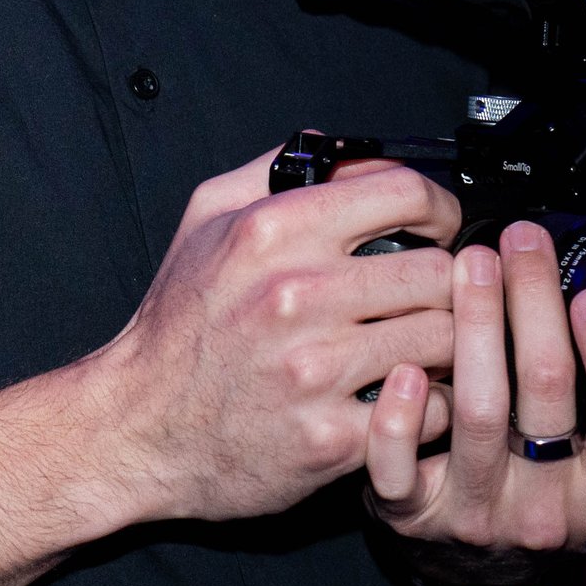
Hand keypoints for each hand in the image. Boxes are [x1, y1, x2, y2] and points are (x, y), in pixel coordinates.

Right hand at [89, 150, 462, 523]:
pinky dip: (427, 405)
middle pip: (438, 271)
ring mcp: (315, 369)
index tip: (439, 225)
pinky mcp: (330, 436)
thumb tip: (341, 148)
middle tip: (427, 295)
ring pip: (444, 339)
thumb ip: (274, 169)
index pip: (404, 192)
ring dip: (443, 343)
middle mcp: (297, 294)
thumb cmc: (178, 327)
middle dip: (444, 281)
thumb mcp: (206, 218)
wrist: (140, 426)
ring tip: (419, 345)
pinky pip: (427, 410)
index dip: (439, 206)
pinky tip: (403, 396)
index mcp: (273, 231)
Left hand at [365, 222, 585, 551]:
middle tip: (523, 242)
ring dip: (475, 322)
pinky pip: (400, 467)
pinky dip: (400, 415)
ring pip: (478, 411)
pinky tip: (405, 366)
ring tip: (472, 264)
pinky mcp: (415, 516)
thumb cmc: (542, 482)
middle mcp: (546, 513)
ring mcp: (478, 515)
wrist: (481, 562)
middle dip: (535, 300)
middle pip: (548, 393)